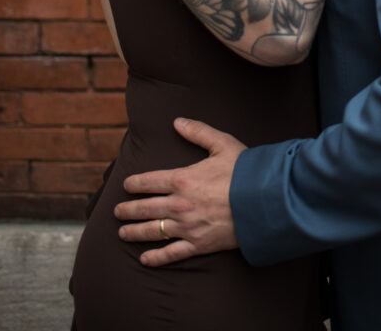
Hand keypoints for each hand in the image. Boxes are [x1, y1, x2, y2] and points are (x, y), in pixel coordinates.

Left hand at [114, 118, 245, 266]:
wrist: (263, 201)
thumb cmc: (244, 171)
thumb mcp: (222, 144)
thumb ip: (198, 132)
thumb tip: (177, 121)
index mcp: (182, 179)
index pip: (149, 181)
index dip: (134, 184)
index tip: (125, 186)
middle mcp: (179, 205)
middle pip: (145, 208)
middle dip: (128, 210)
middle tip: (117, 211)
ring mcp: (187, 227)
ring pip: (153, 231)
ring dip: (134, 232)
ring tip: (122, 232)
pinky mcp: (198, 245)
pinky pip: (171, 253)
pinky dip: (156, 257)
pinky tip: (144, 259)